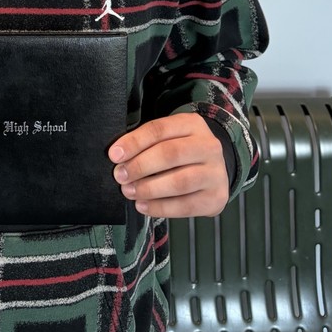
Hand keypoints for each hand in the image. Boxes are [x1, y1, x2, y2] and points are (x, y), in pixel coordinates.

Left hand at [108, 113, 228, 217]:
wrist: (213, 169)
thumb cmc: (181, 151)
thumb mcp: (168, 137)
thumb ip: (147, 143)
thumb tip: (118, 156)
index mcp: (192, 124)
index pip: (159, 129)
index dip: (134, 142)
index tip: (114, 155)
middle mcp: (208, 146)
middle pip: (170, 154)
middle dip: (140, 166)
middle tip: (120, 176)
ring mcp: (215, 173)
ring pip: (179, 182)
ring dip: (149, 188)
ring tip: (129, 191)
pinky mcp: (216, 197)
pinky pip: (185, 206)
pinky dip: (160, 208)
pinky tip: (143, 205)